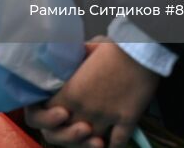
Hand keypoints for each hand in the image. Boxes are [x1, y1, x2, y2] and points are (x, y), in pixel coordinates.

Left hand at [25, 39, 160, 147]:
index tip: (54, 113)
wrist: (142, 49)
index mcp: (69, 92)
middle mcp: (83, 109)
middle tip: (74, 127)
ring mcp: (105, 118)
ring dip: (88, 143)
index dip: (44, 118)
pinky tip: (110, 143)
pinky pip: (116, 144)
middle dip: (63, 135)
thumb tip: (65, 64)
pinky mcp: (126, 122)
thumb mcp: (83, 51)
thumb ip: (71, 64)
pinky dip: (112, 146)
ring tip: (94, 137)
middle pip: (60, 136)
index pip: (41, 116)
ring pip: (89, 144)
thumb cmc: (112, 46)